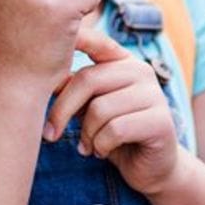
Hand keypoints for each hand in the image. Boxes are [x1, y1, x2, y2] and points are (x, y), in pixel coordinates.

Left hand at [46, 27, 182, 192]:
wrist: (151, 168)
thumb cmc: (114, 135)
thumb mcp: (90, 107)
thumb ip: (74, 90)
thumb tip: (43, 77)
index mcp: (123, 62)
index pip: (97, 42)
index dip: (75, 37)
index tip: (47, 37)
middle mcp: (141, 71)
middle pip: (88, 80)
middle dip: (62, 110)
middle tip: (50, 134)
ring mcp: (154, 94)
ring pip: (100, 109)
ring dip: (86, 135)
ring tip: (88, 146)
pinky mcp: (161, 121)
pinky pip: (115, 130)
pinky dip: (101, 146)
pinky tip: (102, 152)